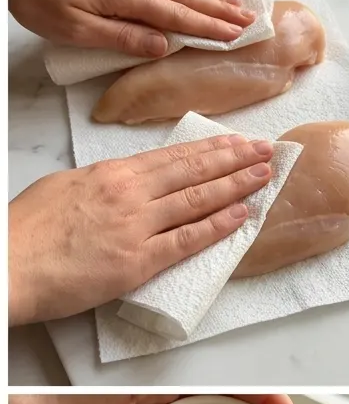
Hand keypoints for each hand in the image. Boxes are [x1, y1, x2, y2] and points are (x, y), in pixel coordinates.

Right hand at [9, 134, 274, 324]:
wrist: (8, 262)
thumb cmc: (29, 229)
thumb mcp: (69, 188)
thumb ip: (107, 186)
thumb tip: (132, 185)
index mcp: (112, 173)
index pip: (174, 157)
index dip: (211, 149)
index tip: (238, 141)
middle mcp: (130, 193)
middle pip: (194, 171)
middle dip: (235, 159)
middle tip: (266, 150)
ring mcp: (137, 226)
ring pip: (198, 200)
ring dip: (237, 186)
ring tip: (265, 176)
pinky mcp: (139, 261)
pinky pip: (188, 240)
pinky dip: (219, 226)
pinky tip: (243, 216)